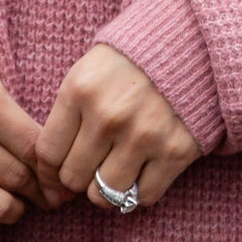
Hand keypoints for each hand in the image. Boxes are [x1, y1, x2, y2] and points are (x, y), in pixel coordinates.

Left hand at [35, 44, 200, 213]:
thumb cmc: (133, 61)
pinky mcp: (175, 151)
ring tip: (116, 171)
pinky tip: (143, 172)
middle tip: (91, 168)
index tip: (56, 177)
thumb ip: (68, 116)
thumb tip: (51, 177)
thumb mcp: (89, 71)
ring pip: (105, 195)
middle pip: (73, 178)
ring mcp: (143, 135)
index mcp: (80, 90)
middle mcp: (108, 115)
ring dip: (107, 189)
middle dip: (78, 178)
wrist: (193, 44)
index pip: (48, 153)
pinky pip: (144, 197)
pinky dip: (141, 192)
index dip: (48, 173)